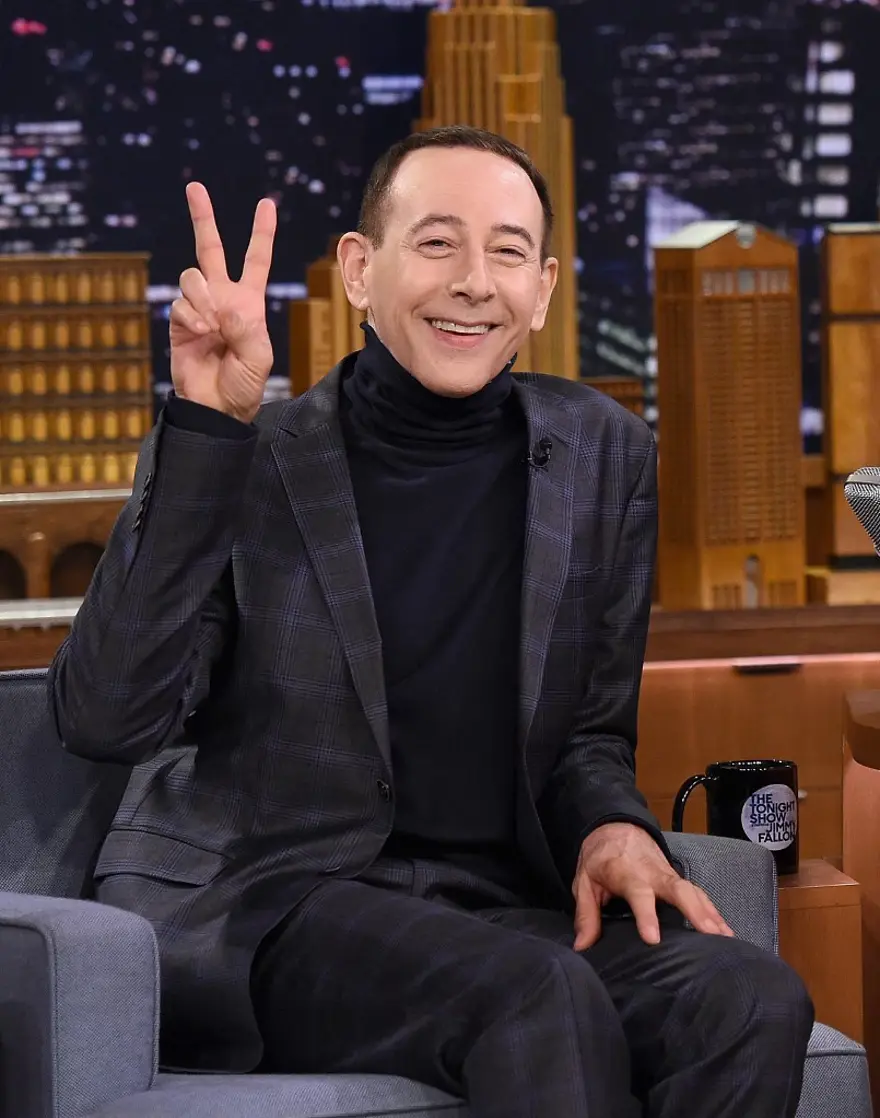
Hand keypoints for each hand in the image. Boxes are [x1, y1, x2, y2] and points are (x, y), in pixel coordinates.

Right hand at [170, 182, 276, 423]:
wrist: (216, 405)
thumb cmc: (244, 383)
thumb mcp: (259, 357)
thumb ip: (246, 328)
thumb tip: (224, 306)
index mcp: (249, 302)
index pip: (256, 260)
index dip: (261, 234)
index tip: (266, 204)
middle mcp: (222, 297)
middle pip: (210, 249)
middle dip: (203, 218)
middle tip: (195, 188)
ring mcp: (199, 307)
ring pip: (192, 276)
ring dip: (203, 297)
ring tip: (211, 326)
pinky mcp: (179, 320)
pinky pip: (181, 302)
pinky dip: (191, 316)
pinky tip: (201, 333)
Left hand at [572, 822, 734, 949]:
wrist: (616, 827)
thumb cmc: (600, 858)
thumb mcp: (584, 881)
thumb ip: (585, 914)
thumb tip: (582, 947)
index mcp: (627, 873)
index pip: (638, 894)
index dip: (646, 915)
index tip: (653, 938)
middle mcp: (653, 873)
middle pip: (678, 889)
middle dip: (695, 911)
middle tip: (710, 935)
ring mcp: (668, 875)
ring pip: (693, 891)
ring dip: (710, 914)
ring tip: (726, 939)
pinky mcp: (677, 879)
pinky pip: (698, 894)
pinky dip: (713, 911)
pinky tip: (726, 931)